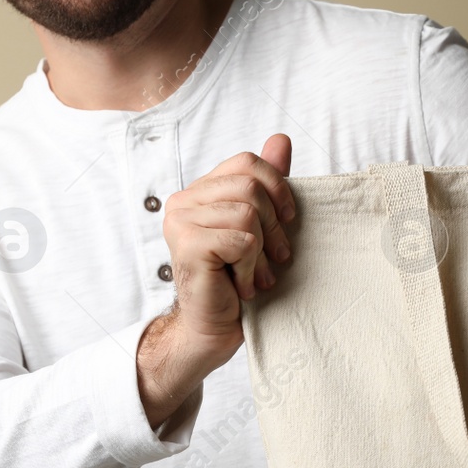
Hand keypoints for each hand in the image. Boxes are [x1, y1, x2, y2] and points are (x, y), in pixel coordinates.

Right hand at [161, 133, 294, 346]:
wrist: (213, 328)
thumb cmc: (235, 280)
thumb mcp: (259, 225)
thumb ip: (266, 184)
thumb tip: (281, 139)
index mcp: (199, 191)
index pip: (247, 163)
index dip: (277, 187)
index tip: (287, 219)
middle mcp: (183, 201)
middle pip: (251, 186)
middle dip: (273, 225)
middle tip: (275, 257)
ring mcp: (180, 222)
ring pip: (247, 212)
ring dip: (261, 252)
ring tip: (256, 275)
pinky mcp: (188, 245)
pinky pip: (242, 240)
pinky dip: (250, 268)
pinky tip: (242, 286)